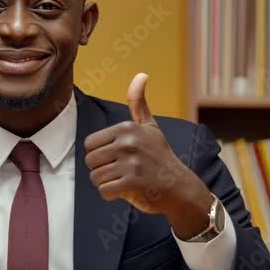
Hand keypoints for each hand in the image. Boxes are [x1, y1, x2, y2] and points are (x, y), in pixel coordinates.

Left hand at [83, 73, 213, 238]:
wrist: (180, 187)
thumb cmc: (160, 156)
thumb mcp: (150, 127)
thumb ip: (139, 103)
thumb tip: (141, 74)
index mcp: (127, 128)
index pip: (89, 145)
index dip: (99, 155)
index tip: (118, 158)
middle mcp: (128, 142)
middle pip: (90, 161)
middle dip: (102, 170)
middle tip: (122, 171)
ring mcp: (131, 162)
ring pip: (95, 177)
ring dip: (107, 184)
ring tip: (125, 180)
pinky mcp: (132, 182)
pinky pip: (104, 191)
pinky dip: (112, 195)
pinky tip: (128, 190)